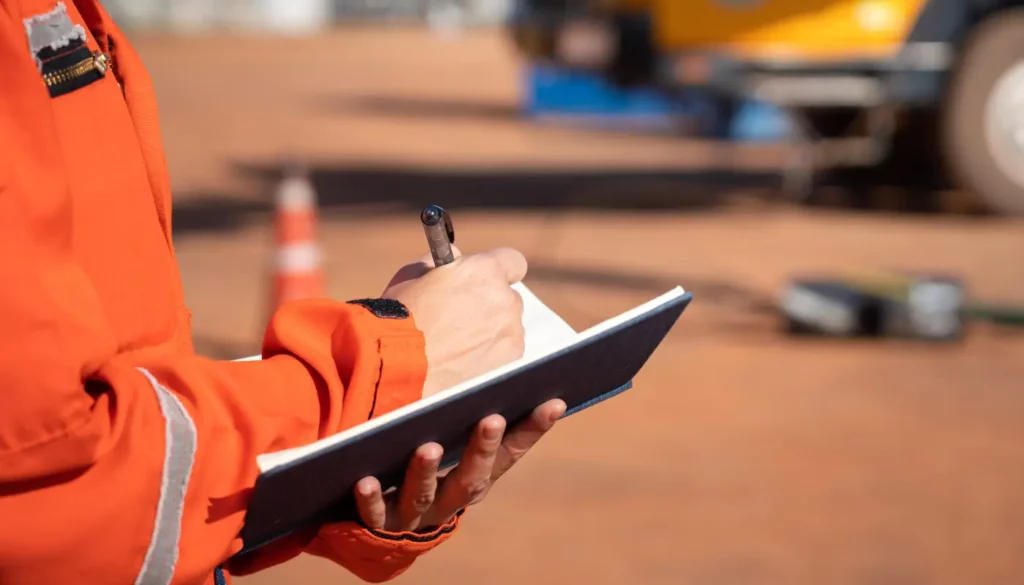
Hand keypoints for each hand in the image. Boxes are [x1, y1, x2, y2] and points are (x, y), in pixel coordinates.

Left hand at [354, 399, 566, 531]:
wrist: (384, 524)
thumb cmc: (425, 464)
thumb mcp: (451, 440)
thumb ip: (466, 410)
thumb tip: (496, 345)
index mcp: (476, 478)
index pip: (510, 454)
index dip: (532, 430)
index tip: (553, 401)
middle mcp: (451, 500)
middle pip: (472, 479)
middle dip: (482, 450)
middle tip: (491, 419)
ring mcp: (416, 515)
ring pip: (424, 497)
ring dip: (426, 473)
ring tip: (428, 448)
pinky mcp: (379, 524)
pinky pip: (374, 514)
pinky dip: (371, 500)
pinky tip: (365, 480)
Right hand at [382, 245, 527, 396]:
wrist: (398, 365)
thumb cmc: (400, 317)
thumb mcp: (413, 273)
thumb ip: (444, 260)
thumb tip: (457, 258)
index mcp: (485, 271)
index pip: (513, 261)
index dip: (500, 269)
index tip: (488, 279)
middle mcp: (505, 299)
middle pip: (509, 297)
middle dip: (490, 303)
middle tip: (462, 315)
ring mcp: (510, 333)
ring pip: (507, 327)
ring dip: (490, 330)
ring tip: (457, 343)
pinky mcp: (509, 361)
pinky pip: (505, 352)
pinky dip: (489, 354)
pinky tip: (462, 359)